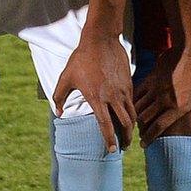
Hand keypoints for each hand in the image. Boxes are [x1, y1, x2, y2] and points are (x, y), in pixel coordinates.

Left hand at [52, 34, 136, 151]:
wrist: (100, 39)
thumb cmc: (81, 58)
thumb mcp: (66, 77)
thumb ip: (59, 96)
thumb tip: (58, 113)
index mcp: (97, 98)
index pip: (105, 125)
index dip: (109, 140)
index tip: (110, 151)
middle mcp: (113, 97)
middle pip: (124, 124)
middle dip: (125, 139)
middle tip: (123, 148)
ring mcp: (123, 89)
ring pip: (132, 114)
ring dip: (131, 127)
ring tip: (129, 135)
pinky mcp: (129, 82)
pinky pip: (133, 102)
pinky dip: (133, 112)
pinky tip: (129, 116)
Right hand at [135, 46, 190, 143]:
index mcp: (178, 107)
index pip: (159, 127)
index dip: (149, 138)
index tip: (144, 145)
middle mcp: (164, 100)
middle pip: (145, 119)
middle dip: (141, 130)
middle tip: (140, 135)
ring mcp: (156, 88)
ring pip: (140, 107)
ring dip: (136, 116)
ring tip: (136, 122)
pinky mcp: (153, 77)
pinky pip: (139, 92)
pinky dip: (135, 100)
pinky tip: (135, 105)